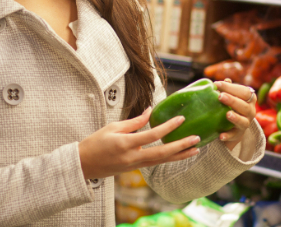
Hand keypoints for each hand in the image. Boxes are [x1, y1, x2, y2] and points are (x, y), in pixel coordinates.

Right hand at [78, 107, 200, 179]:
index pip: (152, 135)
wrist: (83, 165)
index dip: (168, 127)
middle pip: (162, 153)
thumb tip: (150, 111)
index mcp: (125, 144)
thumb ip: (134, 121)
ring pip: (162, 161)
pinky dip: (169, 159)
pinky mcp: (135, 169)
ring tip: (195, 149)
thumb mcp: (112, 127)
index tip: (181, 119)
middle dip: (181, 146)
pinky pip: (156, 163)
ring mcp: (134, 166)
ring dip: (179, 156)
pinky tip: (178, 154)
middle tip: (196, 139)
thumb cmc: (95, 143)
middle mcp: (132, 157)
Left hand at [215, 80, 257, 150]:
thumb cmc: (232, 105)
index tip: (216, 84)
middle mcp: (251, 111)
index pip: (244, 91)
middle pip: (244, 106)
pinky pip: (234, 135)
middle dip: (232, 100)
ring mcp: (246, 123)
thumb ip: (228, 88)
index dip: (230, 87)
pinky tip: (221, 136)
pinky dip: (228, 136)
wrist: (234, 126)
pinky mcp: (238, 134)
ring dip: (235, 118)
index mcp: (250, 98)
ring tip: (227, 114)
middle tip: (220, 96)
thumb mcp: (231, 95)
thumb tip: (223, 81)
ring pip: (243, 121)